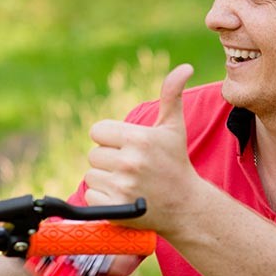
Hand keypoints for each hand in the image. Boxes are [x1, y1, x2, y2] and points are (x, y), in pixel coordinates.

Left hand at [83, 64, 197, 234]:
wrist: (185, 206)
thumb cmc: (175, 163)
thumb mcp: (173, 128)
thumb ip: (171, 95)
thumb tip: (185, 67)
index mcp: (139, 138)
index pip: (97, 131)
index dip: (109, 138)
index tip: (126, 147)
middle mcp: (129, 161)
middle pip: (93, 153)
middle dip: (108, 159)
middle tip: (131, 167)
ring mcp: (121, 186)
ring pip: (91, 174)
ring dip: (104, 178)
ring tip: (128, 182)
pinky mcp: (114, 207)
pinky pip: (90, 195)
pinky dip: (101, 198)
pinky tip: (122, 196)